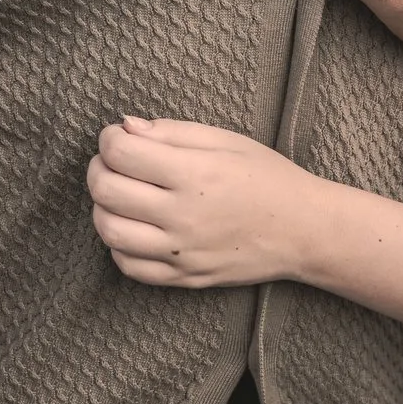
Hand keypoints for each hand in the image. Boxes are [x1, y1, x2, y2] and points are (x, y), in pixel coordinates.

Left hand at [88, 118, 319, 287]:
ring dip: (103, 207)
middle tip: (115, 163)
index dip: (110, 138)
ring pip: (110, 231)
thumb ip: (172, 132)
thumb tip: (126, 126)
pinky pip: (129, 267)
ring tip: (121, 197)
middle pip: (106, 191)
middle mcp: (183, 216)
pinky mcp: (184, 277)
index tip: (121, 137)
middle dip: (99, 169)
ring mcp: (181, 251)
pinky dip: (119, 246)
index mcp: (195, 174)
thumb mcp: (226, 141)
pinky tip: (134, 228)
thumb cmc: (267, 178)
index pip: (120, 153)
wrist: (303, 230)